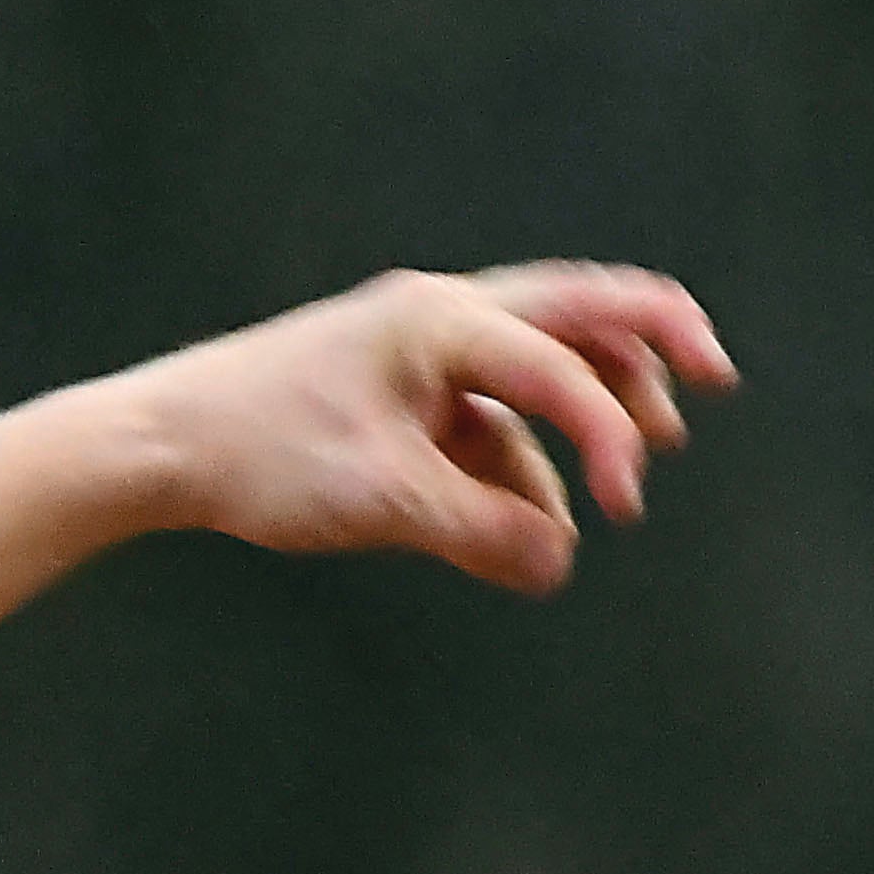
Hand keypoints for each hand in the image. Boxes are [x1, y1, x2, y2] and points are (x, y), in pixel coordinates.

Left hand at [120, 263, 737, 597]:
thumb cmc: (260, 456)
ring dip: (583, 414)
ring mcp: (417, 349)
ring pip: (534, 362)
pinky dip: (516, 459)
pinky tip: (528, 524)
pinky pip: (483, 413)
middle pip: (577, 309)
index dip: (609, 435)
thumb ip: (479, 531)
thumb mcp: (381, 503)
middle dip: (650, 346)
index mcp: (440, 321)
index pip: (561, 362)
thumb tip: (555, 564)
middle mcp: (438, 315)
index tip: (621, 508)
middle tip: (715, 379)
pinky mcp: (395, 392)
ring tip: (620, 482)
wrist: (158, 446)